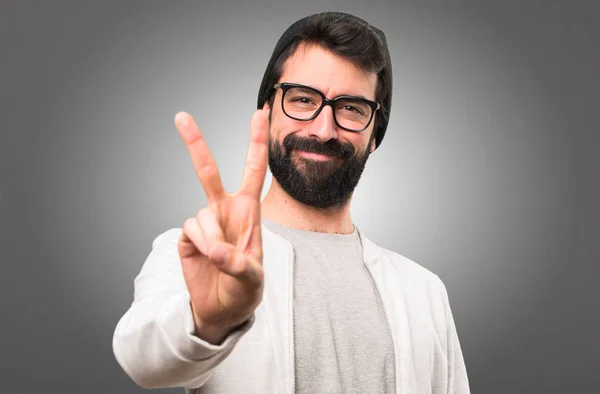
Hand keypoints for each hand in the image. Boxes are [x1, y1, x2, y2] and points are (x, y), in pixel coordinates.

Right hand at [174, 109, 268, 344]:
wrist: (222, 310)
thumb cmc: (245, 289)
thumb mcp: (252, 279)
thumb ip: (238, 263)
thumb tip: (213, 248)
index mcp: (248, 212)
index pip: (254, 170)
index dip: (256, 142)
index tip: (259, 113)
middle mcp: (224, 211)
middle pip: (208, 171)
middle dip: (195, 144)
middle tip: (180, 116)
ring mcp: (205, 223)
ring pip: (201, 214)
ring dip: (211, 238)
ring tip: (220, 259)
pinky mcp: (186, 236)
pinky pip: (190, 230)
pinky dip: (199, 245)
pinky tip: (205, 258)